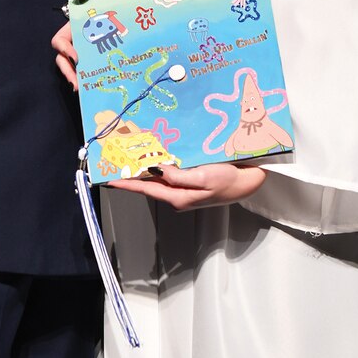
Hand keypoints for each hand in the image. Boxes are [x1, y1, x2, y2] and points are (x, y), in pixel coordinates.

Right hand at [53, 0, 102, 90]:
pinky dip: (89, 81)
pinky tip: (95, 87)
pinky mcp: (95, 62)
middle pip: (62, 61)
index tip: (76, 57)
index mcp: (72, 30)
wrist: (126, 15)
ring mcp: (85, 54)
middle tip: (76, 83)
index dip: (64, 50)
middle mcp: (75, 44)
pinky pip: (88, 73)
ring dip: (76, 80)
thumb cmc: (108, 5)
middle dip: (67, 72)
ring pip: (73, 70)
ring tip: (82, 89)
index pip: (59, 42)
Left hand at [112, 162, 267, 210]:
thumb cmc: (228, 180)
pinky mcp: (190, 183)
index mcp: (178, 197)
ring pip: (157, 181)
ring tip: (127, 160)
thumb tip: (156, 171)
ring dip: (143, 171)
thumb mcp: (203, 177)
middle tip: (114, 164)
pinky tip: (152, 160)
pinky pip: (168, 176)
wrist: (248, 182)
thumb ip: (178, 176)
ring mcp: (184, 190)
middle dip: (131, 176)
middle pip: (149, 186)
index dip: (127, 183)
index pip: (146, 189)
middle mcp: (178, 196)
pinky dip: (158, 169)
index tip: (109, 179)